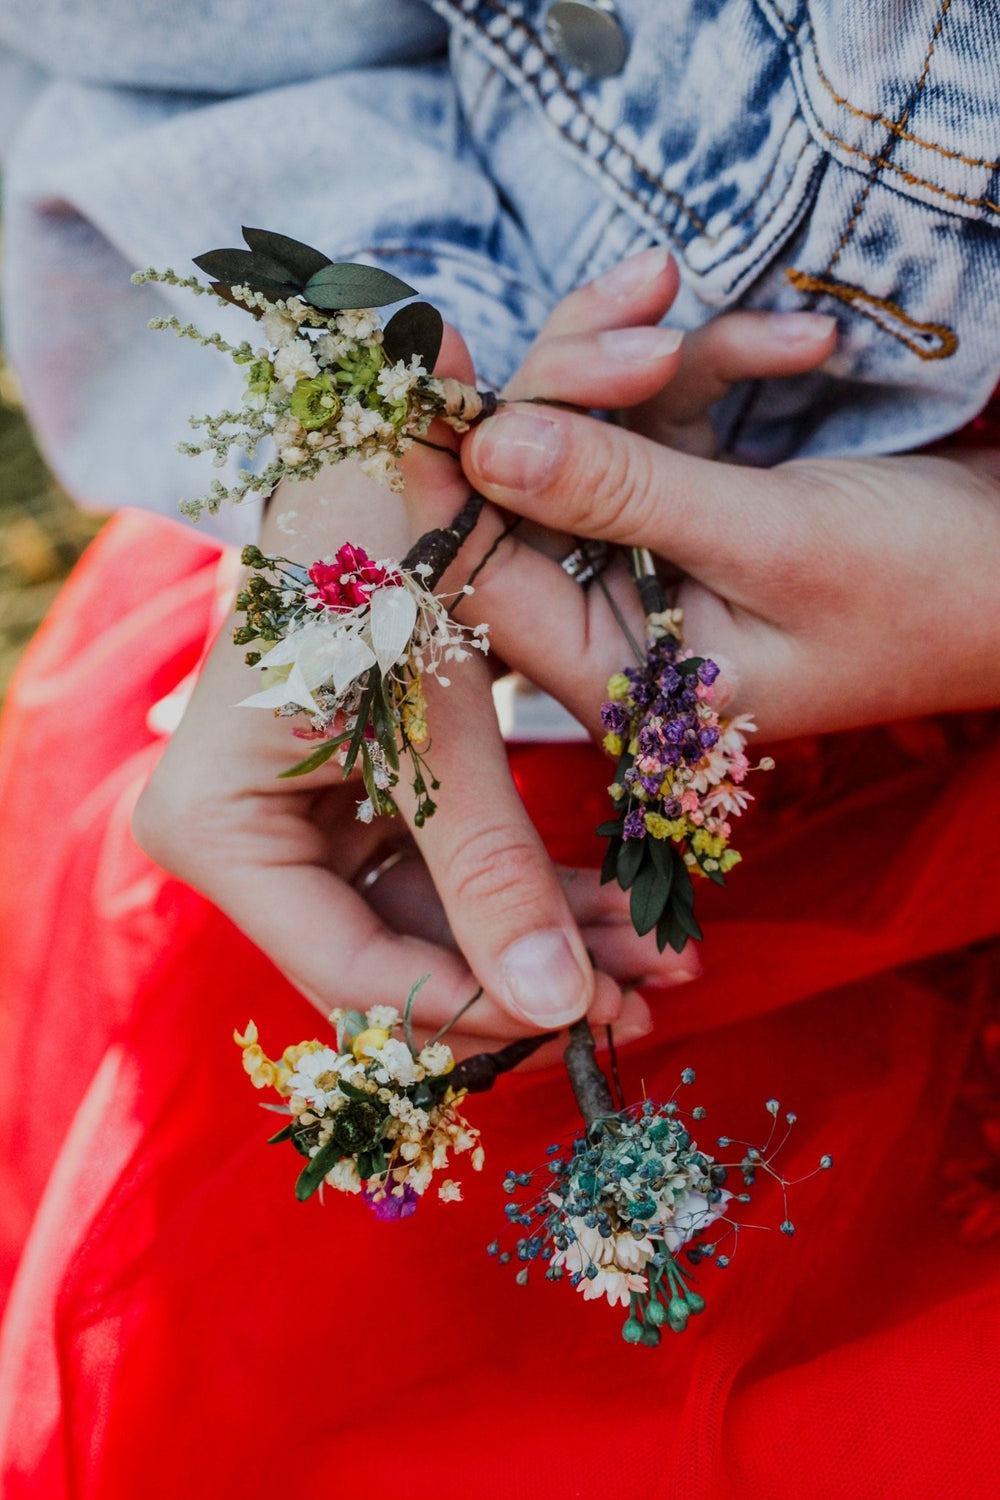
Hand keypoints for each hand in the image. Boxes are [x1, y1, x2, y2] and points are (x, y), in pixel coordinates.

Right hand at [131, 331, 685, 1054]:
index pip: (351, 969)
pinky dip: (528, 899)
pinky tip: (618, 917)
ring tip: (656, 969)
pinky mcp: (350, 807)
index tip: (589, 1016)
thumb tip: (556, 1008)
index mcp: (217, 825)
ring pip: (427, 936)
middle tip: (639, 1007)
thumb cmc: (383, 550)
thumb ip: (491, 866)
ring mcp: (291, 830)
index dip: (474, 1007)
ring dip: (543, 951)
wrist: (376, 446)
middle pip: (386, 967)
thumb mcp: (442, 717)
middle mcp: (237, 845)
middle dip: (521, 989)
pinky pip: (442, 884)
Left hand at [453, 255, 999, 737]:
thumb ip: (623, 495)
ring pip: (596, 433)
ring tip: (782, 331)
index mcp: (622, 676)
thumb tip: (488, 445)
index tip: (439, 356)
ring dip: (670, 361)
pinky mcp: (698, 503)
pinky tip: (803, 347)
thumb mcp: (773, 541)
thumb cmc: (931, 593)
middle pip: (533, 487)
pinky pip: (666, 416)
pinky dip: (725, 368)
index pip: (488, 572)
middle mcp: (622, 624)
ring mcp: (657, 558)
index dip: (452, 468)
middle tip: (647, 302)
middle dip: (585, 383)